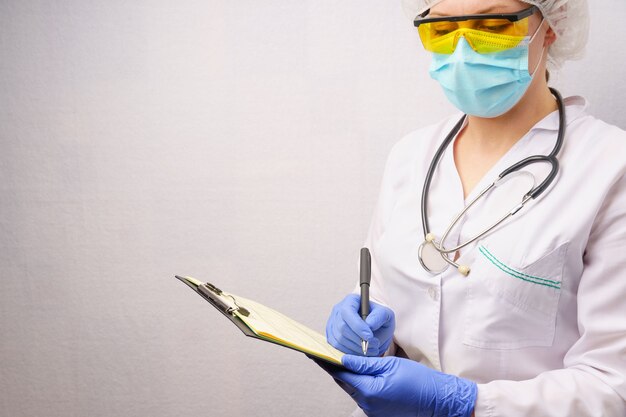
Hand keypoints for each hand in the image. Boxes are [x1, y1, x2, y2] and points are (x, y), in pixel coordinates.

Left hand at [323, 355, 475, 416]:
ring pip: (353, 389)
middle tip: (322, 353)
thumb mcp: (391, 365)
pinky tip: (357, 374)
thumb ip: (365, 363)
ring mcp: (372, 410)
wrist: (439, 400)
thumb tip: (343, 358)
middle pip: (344, 382)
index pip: (340, 373)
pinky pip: (363, 396)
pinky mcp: (378, 412)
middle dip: (334, 367)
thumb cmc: (418, 381)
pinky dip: (358, 384)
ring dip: (347, 376)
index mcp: (369, 390)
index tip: (314, 351)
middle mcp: (368, 404)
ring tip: (338, 360)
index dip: (326, 361)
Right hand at [326, 294, 394, 355]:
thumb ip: (379, 316)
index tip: (370, 337)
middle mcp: (338, 310)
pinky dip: (351, 352)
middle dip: (359, 340)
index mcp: (351, 300)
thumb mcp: (385, 314)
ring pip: (339, 339)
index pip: (347, 312)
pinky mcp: (331, 335)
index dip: (357, 326)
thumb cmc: (379, 319)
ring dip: (356, 348)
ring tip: (372, 349)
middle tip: (374, 345)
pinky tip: (362, 351)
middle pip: (342, 327)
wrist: (374, 327)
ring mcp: (332, 323)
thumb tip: (369, 324)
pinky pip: (337, 346)